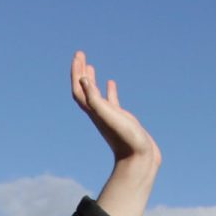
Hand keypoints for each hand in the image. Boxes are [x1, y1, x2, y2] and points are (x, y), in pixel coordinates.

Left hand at [71, 50, 158, 165]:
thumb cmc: (125, 139)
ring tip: (90, 67)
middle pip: (84, 90)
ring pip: (96, 95)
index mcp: (93, 111)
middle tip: (80, 55)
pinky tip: (111, 83)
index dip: (76, 72)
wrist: (139, 160)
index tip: (78, 55)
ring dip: (91, 81)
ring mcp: (110, 116)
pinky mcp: (122, 120)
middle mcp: (98, 113)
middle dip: (80, 72)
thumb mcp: (109, 116)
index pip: (79, 89)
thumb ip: (95, 99)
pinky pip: (112, 102)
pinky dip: (110, 91)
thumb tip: (82, 80)